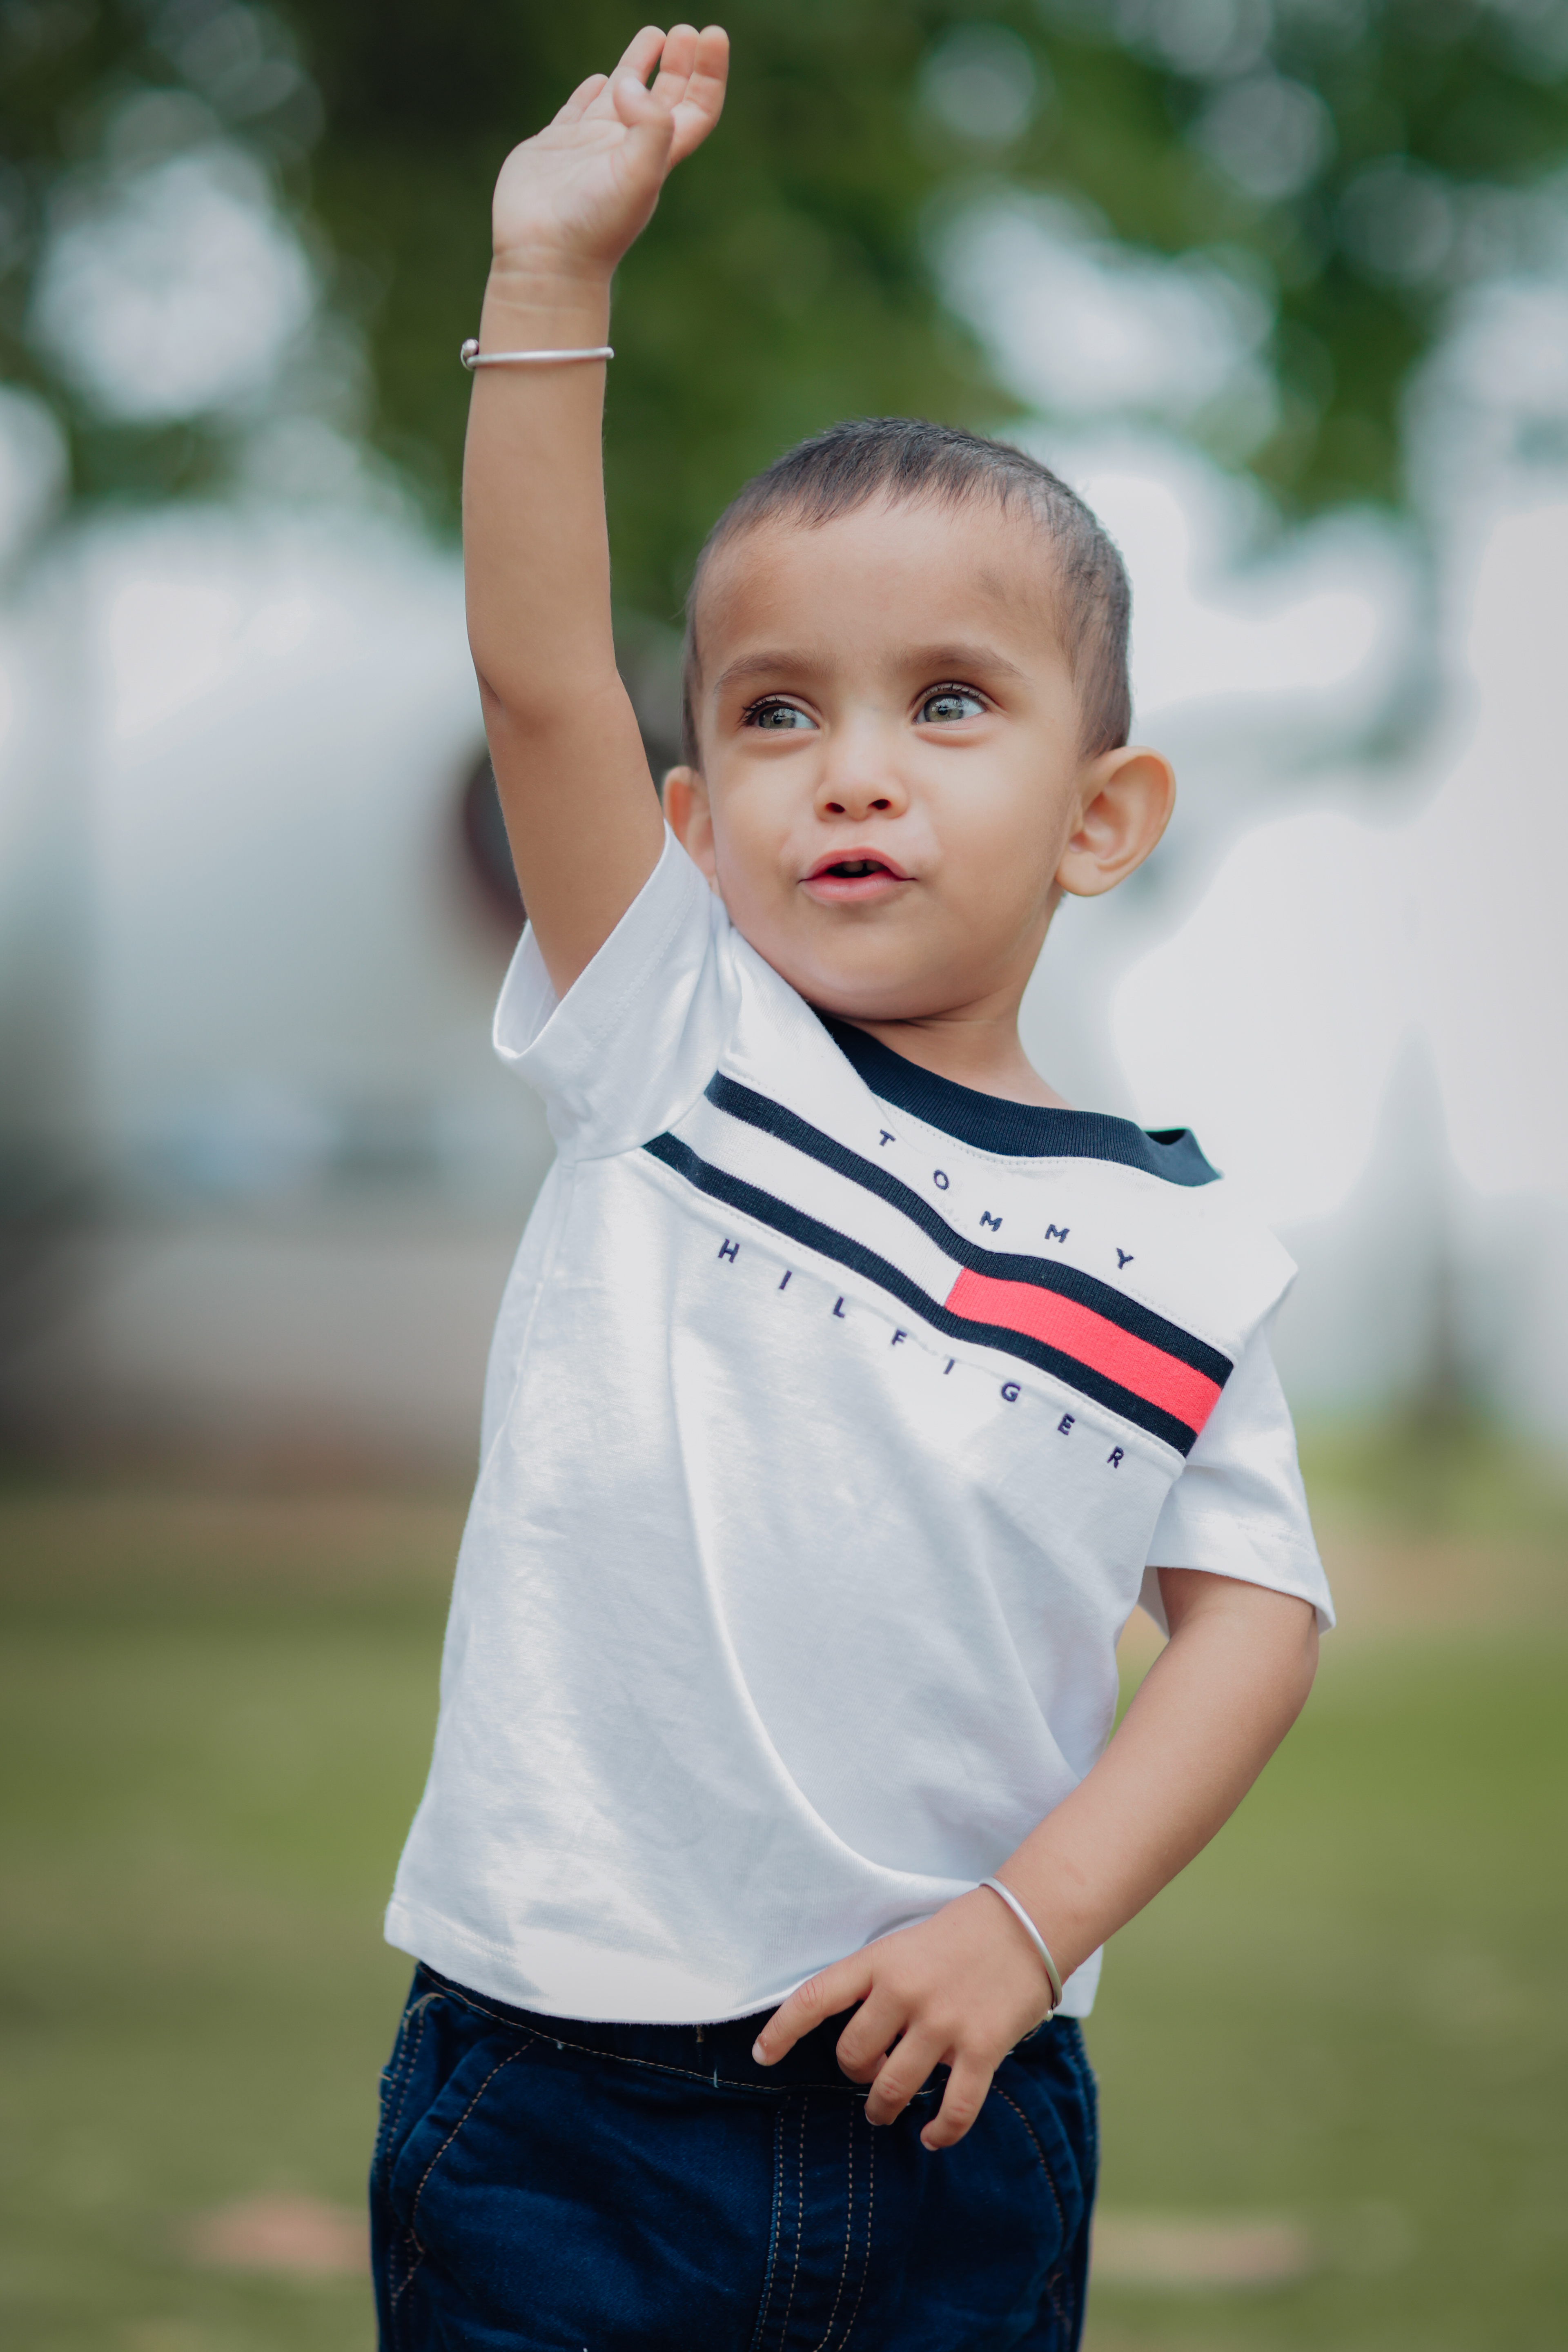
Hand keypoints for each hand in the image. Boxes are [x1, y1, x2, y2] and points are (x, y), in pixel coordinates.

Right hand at [489, 23, 728, 284]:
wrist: (544, 259)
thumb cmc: (595, 225)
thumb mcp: (638, 176)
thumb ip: (649, 125)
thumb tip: (631, 83)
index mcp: (656, 158)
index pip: (696, 109)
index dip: (709, 73)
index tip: (713, 35)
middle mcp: (627, 149)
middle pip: (665, 99)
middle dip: (679, 64)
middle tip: (687, 32)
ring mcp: (591, 148)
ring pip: (622, 97)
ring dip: (639, 67)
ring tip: (654, 36)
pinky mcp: (555, 148)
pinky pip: (579, 110)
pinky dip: (592, 92)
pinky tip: (601, 78)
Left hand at [752, 1888, 1055, 2150]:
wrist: (1026, 1922)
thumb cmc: (959, 1935)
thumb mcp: (903, 1946)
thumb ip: (876, 1986)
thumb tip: (856, 2040)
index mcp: (880, 1962)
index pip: (814, 1998)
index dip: (781, 2031)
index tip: (761, 2056)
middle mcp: (905, 1993)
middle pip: (853, 2056)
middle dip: (855, 2073)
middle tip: (870, 2072)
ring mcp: (943, 2022)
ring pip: (893, 2088)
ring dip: (884, 2109)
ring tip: (885, 2111)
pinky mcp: (982, 2048)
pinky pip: (954, 2109)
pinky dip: (941, 2132)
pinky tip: (933, 2136)